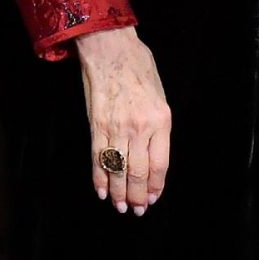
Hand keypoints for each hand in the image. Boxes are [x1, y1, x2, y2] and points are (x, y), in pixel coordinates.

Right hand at [77, 26, 170, 214]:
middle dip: (137, 196)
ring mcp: (116, 128)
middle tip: (136, 211)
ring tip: (120, 207)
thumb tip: (154, 153)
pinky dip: (99, 178)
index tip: (153, 199)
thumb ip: (158, 125)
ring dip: (119, 192)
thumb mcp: (160, 95)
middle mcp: (140, 127)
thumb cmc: (139, 67)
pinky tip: (102, 191)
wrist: (111, 48)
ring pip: (118, 170)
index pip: (159, 163)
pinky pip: (98, 158)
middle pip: (139, 172)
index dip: (155, 186)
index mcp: (161, 120)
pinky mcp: (96, 125)